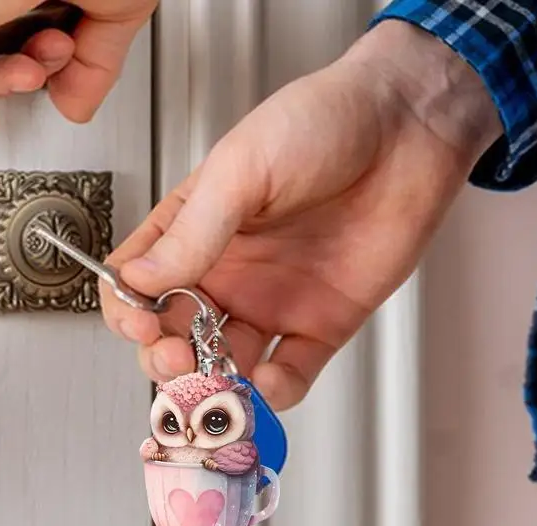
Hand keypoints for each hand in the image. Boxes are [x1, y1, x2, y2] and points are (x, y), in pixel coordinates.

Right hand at [102, 21, 501, 410]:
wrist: (408, 130)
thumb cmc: (323, 124)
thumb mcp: (241, 169)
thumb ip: (189, 233)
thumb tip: (137, 282)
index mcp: (194, 232)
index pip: (137, 286)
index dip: (129, 313)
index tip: (140, 322)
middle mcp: (227, 274)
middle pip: (174, 337)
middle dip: (167, 359)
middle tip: (177, 359)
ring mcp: (272, 303)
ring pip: (226, 364)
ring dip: (215, 384)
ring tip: (220, 383)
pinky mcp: (320, 324)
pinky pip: (289, 372)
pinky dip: (274, 391)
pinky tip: (267, 384)